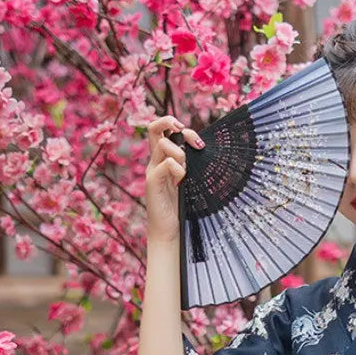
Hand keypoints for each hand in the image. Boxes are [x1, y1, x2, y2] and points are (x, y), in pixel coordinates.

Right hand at [145, 115, 204, 243]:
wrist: (169, 231)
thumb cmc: (182, 207)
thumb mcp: (190, 181)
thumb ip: (192, 165)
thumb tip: (203, 149)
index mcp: (163, 158)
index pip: (161, 129)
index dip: (174, 124)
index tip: (194, 138)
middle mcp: (155, 161)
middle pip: (154, 127)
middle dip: (173, 124)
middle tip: (193, 142)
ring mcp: (153, 171)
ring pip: (162, 144)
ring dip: (180, 152)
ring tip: (186, 171)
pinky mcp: (152, 182)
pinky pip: (164, 164)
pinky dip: (177, 168)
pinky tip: (182, 180)